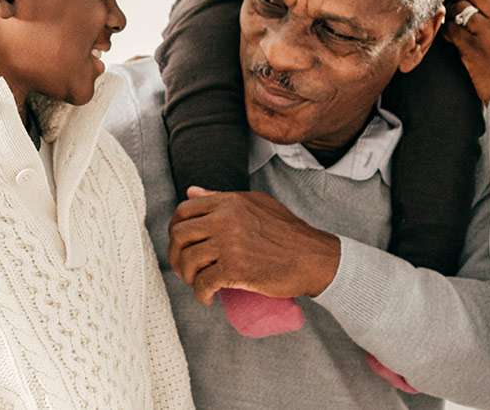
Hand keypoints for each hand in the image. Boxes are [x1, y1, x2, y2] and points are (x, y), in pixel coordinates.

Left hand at [167, 186, 340, 304]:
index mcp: (229, 202)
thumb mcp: (256, 203)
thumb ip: (223, 197)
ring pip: (188, 261)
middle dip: (175, 255)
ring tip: (198, 283)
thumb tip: (191, 191)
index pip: (184, 211)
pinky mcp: (236, 269)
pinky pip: (203, 283)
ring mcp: (230, 244)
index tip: (181, 245)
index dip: (175, 230)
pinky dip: (200, 294)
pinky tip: (207, 297)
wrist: (314, 258)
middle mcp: (226, 219)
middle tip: (185, 268)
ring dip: (187, 277)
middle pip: (179, 236)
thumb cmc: (287, 233)